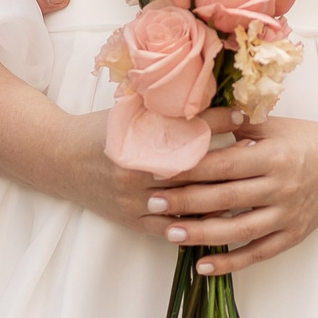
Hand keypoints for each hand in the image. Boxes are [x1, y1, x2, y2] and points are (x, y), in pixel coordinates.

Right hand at [49, 105, 236, 238]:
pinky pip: (172, 229)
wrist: (60, 161)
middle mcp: (134, 174)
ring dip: (219, 195)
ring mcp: (133, 202)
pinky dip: (198, 224)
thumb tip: (206, 89)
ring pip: (185, 203)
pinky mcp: (133, 221)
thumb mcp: (128, 110)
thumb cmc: (100, 129)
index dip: (218, 121)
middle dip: (227, 160)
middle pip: (190, 169)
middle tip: (258, 151)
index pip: (184, 130)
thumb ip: (163, 104)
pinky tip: (223, 219)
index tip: (245, 115)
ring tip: (250, 185)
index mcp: (134, 141)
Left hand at [145, 113, 317, 273]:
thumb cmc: (303, 140)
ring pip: (239, 231)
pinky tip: (202, 266)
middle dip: (186, 201)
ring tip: (170, 234)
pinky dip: (230, 263)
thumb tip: (192, 120)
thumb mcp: (272, 126)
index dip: (191, 170)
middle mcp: (282, 187)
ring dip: (201, 235)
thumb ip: (235, 125)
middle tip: (152, 203)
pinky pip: (258, 253)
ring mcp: (289, 215)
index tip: (160, 172)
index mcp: (274, 156)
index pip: (225, 165)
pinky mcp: (293, 236)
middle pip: (226, 198)